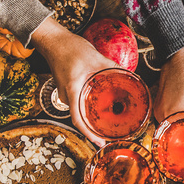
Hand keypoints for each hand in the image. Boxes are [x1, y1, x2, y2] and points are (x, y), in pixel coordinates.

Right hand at [31, 17, 115, 145]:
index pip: (78, 120)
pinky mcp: (67, 89)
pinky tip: (98, 105)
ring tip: (107, 121)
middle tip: (110, 133)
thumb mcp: (96, 58)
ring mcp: (65, 94)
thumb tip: (130, 75)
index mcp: (72, 91)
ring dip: (92, 117)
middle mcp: (67, 96)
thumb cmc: (69, 48)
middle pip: (80, 118)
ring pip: (79, 111)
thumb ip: (113, 67)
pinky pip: (78, 103)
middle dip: (94, 128)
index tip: (100, 142)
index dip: (89, 135)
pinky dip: (88, 107)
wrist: (53, 40)